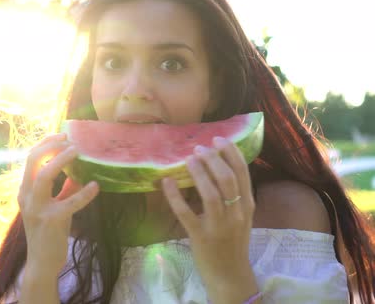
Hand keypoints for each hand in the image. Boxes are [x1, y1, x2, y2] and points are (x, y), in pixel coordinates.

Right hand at [18, 133, 99, 275]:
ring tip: (77, 151)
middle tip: (69, 139)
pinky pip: (69, 203)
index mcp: (25, 191)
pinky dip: (84, 193)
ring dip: (60, 160)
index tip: (62, 134)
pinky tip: (95, 186)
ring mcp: (37, 208)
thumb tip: (79, 172)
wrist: (42, 263)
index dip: (45, 143)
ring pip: (43, 176)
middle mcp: (26, 196)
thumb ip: (64, 189)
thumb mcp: (55, 206)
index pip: (30, 159)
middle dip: (51, 145)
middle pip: (32, 160)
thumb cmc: (49, 234)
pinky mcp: (51, 221)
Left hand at [162, 136, 258, 301]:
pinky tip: (166, 182)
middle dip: (213, 159)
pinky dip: (175, 196)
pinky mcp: (200, 236)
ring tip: (189, 158)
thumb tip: (218, 166)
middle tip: (200, 148)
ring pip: (210, 194)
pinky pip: (186, 213)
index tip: (219, 139)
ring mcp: (219, 225)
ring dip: (199, 173)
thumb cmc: (233, 241)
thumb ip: (235, 195)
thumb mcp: (241, 217)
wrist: (230, 274)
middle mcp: (236, 213)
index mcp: (247, 205)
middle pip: (227, 179)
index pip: (242, 172)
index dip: (231, 152)